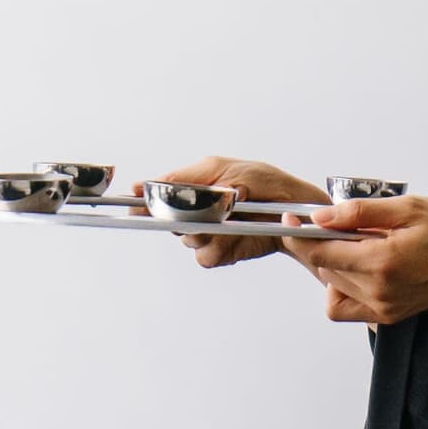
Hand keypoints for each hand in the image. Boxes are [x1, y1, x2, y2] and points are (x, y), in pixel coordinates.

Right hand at [151, 157, 324, 266]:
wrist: (294, 213)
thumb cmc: (267, 184)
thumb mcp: (233, 172)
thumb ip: (198, 179)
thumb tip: (170, 184)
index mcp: (196, 183)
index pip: (160, 190)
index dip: (143, 197)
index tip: (133, 198)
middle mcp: (196, 209)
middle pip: (168, 219)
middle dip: (181, 217)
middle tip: (202, 211)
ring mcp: (206, 232)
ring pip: (187, 240)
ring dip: (206, 232)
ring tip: (229, 222)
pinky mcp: (219, 252)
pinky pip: (205, 257)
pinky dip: (219, 249)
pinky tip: (235, 239)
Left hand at [290, 196, 427, 394]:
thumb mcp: (410, 208)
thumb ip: (361, 213)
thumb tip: (321, 218)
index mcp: (384, 262)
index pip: (322, 251)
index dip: (300, 233)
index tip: (292, 217)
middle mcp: (380, 291)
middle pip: (322, 267)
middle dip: (317, 243)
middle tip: (331, 221)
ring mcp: (383, 308)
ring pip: (331, 285)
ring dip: (332, 261)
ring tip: (357, 240)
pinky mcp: (386, 316)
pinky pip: (345, 305)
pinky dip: (342, 284)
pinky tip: (360, 264)